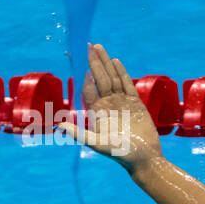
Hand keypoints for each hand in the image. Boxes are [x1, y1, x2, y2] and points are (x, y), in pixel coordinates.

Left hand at [58, 43, 162, 171]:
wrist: (144, 158)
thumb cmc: (121, 154)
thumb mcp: (98, 145)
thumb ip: (80, 135)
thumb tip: (60, 126)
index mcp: (96, 112)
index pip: (88, 89)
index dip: (85, 76)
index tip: (81, 63)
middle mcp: (107, 104)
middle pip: (99, 78)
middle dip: (94, 62)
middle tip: (89, 45)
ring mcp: (121, 102)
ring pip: (112, 78)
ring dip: (106, 63)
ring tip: (99, 47)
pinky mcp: (135, 103)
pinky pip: (127, 84)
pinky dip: (122, 72)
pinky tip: (116, 61)